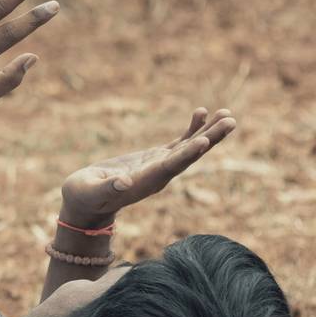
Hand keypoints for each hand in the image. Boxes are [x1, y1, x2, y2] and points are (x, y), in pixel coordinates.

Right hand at [60, 108, 236, 225]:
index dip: (188, 154)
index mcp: (144, 183)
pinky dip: (192, 129)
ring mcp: (159, 167)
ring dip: (209, 131)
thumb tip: (123, 182)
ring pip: (190, 148)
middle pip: (190, 156)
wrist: (87, 203)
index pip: (170, 167)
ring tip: (227, 114)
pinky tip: (202, 113)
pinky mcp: (155, 160)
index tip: (206, 140)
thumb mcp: (92, 192)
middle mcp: (159, 176)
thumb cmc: (84, 197)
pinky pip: (179, 143)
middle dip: (211, 138)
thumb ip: (108, 188)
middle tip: (231, 121)